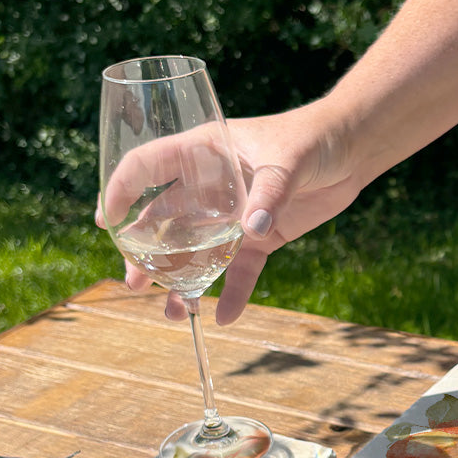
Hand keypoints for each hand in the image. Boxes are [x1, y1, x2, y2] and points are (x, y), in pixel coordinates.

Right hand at [112, 102, 361, 324]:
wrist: (351, 152)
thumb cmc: (312, 139)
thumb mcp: (287, 161)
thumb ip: (269, 194)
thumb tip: (252, 230)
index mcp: (203, 153)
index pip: (147, 167)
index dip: (122, 191)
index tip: (107, 221)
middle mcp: (211, 186)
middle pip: (166, 221)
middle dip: (146, 253)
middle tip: (134, 282)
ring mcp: (235, 214)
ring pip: (200, 252)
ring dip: (184, 281)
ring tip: (171, 311)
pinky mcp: (262, 236)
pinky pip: (243, 269)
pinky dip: (234, 292)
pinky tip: (225, 317)